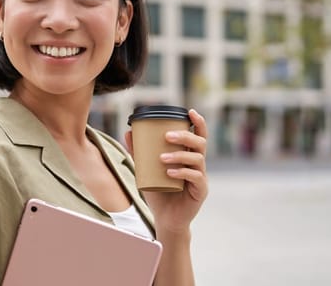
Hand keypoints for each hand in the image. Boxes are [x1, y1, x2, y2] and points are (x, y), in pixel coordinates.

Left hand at [125, 109, 208, 234]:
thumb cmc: (159, 193)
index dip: (198, 122)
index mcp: (189, 156)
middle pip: (200, 143)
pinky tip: (170, 173)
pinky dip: (182, 172)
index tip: (189, 111)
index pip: (199, 135)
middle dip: (185, 136)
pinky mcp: (201, 191)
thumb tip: (128, 131)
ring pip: (198, 159)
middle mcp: (198, 165)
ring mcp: (201, 177)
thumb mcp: (146, 170)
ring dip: (179, 155)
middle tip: (166, 136)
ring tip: (161, 158)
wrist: (165, 219)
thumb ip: (139, 152)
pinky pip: (195, 177)